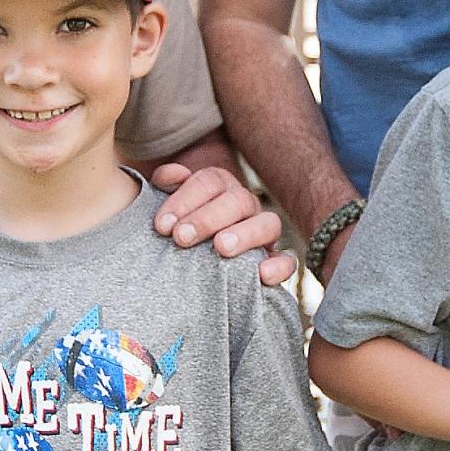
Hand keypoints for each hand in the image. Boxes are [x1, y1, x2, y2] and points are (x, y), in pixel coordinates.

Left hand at [150, 162, 292, 284]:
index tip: (162, 225)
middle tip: (181, 237)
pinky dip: (279, 265)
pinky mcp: (274, 261)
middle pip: (236, 200)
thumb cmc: (176, 230)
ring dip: (245, 234)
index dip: (184, 200)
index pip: (208, 182)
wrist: (190, 264)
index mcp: (220, 187)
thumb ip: (166, 185)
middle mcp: (245, 205)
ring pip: (268, 224)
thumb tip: (170, 175)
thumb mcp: (167, 208)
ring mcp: (263, 232)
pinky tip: (262, 275)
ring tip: (220, 248)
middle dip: (207, 218)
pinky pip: (287, 260)